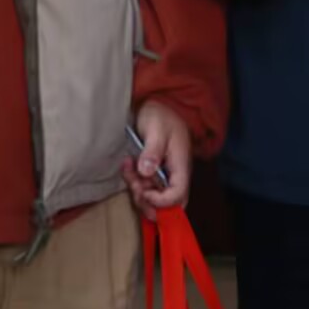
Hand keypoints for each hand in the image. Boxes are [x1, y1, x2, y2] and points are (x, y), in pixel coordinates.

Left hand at [123, 99, 192, 218]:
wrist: (158, 104)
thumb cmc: (161, 115)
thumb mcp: (156, 129)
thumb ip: (153, 151)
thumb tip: (147, 172)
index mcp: (181, 165)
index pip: (178, 195)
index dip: (161, 201)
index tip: (145, 192)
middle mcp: (175, 174)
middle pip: (168, 204)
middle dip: (148, 202)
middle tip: (135, 186)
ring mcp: (164, 175)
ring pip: (154, 198)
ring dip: (138, 190)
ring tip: (129, 169)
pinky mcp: (154, 173)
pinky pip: (145, 187)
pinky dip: (134, 181)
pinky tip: (128, 166)